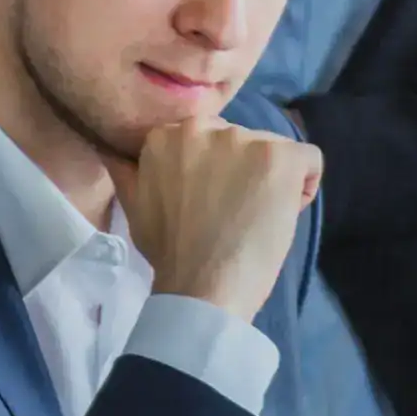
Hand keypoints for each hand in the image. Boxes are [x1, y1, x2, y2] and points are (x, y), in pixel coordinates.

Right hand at [114, 119, 321, 319]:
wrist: (202, 289)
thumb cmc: (169, 253)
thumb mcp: (133, 203)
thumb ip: (128, 169)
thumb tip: (107, 145)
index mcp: (167, 134)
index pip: (207, 138)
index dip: (214, 172)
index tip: (207, 204)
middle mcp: (206, 126)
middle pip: (240, 141)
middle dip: (241, 172)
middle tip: (230, 214)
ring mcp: (246, 140)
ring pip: (273, 151)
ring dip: (270, 181)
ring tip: (254, 219)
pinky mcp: (281, 157)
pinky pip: (309, 160)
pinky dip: (304, 186)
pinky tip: (285, 213)